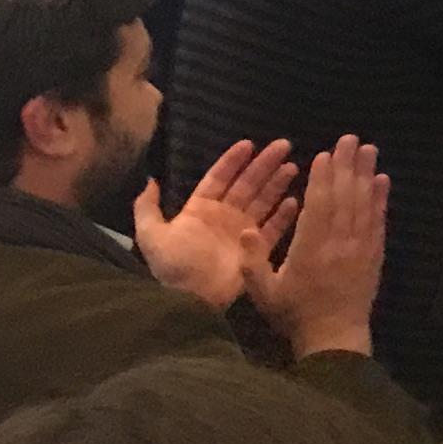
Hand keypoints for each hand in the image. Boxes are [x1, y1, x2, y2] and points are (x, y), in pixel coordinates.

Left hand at [132, 137, 297, 308]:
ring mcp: (242, 233)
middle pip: (247, 184)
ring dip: (277, 183)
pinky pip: (274, 229)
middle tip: (284, 145)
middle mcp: (224, 217)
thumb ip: (147, 208)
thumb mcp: (151, 235)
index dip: (232, 160)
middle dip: (264, 164)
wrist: (191, 300)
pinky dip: (284, 216)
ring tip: (294, 166)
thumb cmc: (173, 266)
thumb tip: (150, 180)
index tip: (249, 143)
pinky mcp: (256, 250)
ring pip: (263, 201)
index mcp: (200, 211)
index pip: (219, 178)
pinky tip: (295, 200)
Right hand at [255, 136, 386, 358]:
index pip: (318, 204)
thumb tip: (243, 228)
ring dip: (366, 174)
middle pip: (345, 196)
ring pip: (364, 203)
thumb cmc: (293, 315)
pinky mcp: (374, 254)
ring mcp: (360, 247)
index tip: (324, 154)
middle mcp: (339, 242)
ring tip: (368, 149)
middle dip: (347, 165)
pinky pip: (378, 220)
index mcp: (310, 248)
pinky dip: (380, 199)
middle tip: (350, 139)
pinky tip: (382, 181)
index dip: (322, 177)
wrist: (334, 338)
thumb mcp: (263, 292)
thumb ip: (251, 261)